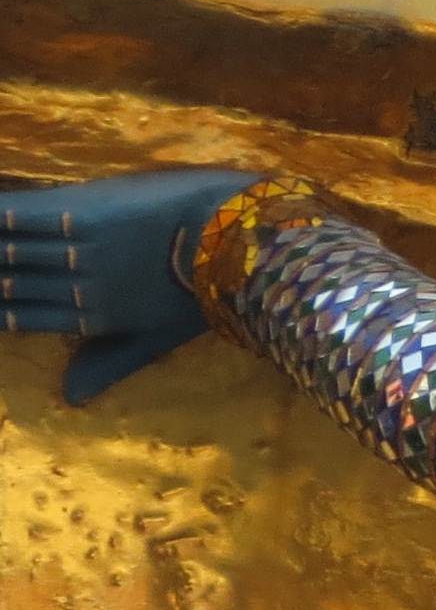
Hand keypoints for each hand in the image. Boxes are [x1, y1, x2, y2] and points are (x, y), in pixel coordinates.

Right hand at [0, 170, 258, 404]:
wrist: (238, 240)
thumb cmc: (206, 288)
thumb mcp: (161, 337)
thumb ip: (110, 361)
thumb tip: (70, 397)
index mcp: (96, 318)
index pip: (23, 318)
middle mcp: (77, 287)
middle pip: (9, 284)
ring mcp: (78, 249)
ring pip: (8, 250)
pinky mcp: (82, 211)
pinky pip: (21, 215)